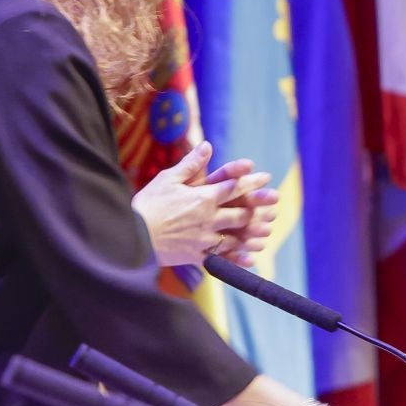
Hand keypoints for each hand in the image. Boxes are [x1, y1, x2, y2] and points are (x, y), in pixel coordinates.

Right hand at [132, 142, 271, 267]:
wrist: (131, 235)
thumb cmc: (147, 204)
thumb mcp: (168, 178)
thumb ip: (190, 163)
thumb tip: (207, 145)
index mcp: (202, 197)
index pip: (233, 187)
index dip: (252, 182)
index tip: (266, 178)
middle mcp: (208, 218)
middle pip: (240, 213)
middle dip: (259, 208)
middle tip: (274, 205)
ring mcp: (204, 239)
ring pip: (236, 237)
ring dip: (253, 234)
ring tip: (267, 232)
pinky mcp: (196, 256)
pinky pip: (222, 259)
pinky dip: (238, 259)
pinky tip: (251, 260)